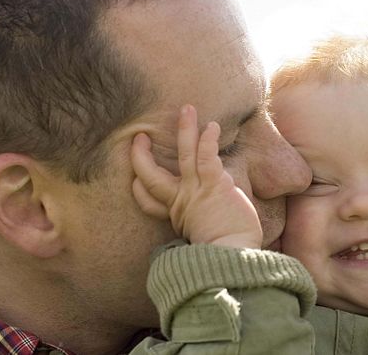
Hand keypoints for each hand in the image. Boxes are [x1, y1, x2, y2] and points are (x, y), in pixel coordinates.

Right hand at [130, 104, 262, 247]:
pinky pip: (206, 156)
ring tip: (187, 109)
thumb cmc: (227, 249)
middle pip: (151, 176)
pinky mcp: (214, 185)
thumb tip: (213, 214)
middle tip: (139, 137)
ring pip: (184, 154)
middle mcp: (181, 202)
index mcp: (176, 216)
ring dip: (185, 130)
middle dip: (141, 156)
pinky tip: (212, 126)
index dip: (138, 189)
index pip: (147, 200)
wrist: (233, 257)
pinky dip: (207, 140)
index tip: (134, 180)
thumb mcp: (204, 235)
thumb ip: (202, 221)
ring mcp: (195, 191)